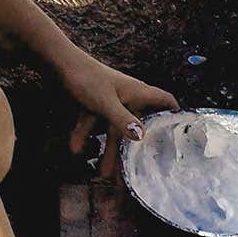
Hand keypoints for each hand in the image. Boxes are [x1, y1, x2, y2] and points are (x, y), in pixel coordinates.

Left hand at [61, 51, 178, 179]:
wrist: (57, 61)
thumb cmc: (86, 77)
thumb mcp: (106, 102)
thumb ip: (122, 120)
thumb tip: (141, 137)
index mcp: (137, 92)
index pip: (164, 100)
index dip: (174, 113)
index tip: (180, 133)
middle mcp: (126, 97)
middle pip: (135, 126)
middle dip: (134, 150)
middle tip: (135, 173)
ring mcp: (108, 100)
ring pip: (112, 129)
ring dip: (108, 150)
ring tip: (103, 174)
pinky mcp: (91, 102)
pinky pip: (92, 122)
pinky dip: (84, 135)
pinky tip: (75, 148)